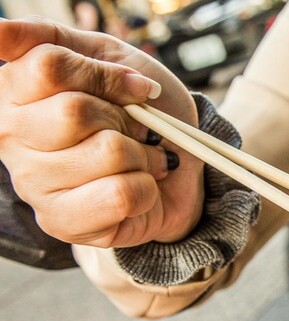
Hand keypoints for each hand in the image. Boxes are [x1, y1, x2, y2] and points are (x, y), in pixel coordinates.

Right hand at [0, 17, 204, 247]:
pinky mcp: (63, 223)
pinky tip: (141, 188)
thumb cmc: (140, 110)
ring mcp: (34, 185)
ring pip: (107, 153)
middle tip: (137, 129)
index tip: (135, 87)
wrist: (181, 165)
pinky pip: (121, 195)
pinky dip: (147, 188)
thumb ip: (53, 39)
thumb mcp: (107, 57)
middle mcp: (12, 138)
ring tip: (141, 159)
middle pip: (75, 111)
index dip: (107, 75)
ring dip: (144, 155)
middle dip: (127, 118)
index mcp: (14, 92)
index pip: (49, 66)